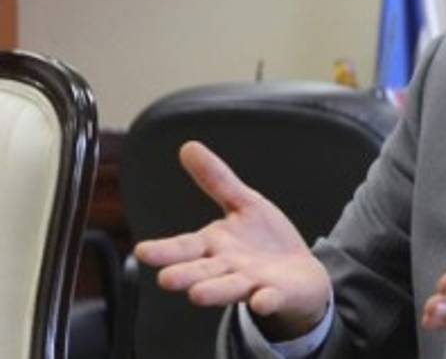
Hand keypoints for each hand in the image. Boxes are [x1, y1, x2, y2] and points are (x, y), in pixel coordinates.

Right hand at [134, 141, 331, 339]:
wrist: (299, 274)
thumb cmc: (264, 241)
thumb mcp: (243, 204)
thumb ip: (216, 180)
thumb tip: (189, 147)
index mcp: (214, 245)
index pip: (184, 247)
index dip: (164, 250)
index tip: (143, 251)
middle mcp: (227, 268)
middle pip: (201, 272)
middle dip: (185, 275)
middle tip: (168, 279)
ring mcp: (252, 283)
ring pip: (229, 288)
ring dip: (215, 291)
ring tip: (198, 294)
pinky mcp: (277, 294)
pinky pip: (270, 298)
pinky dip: (265, 300)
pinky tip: (261, 299)